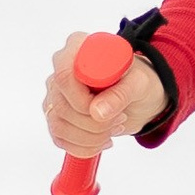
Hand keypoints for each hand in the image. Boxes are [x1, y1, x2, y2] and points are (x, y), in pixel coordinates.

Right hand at [42, 33, 167, 153]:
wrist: (139, 96)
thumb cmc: (138, 81)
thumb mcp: (139, 84)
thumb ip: (121, 94)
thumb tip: (98, 112)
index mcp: (78, 47)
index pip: (63, 75)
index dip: (82, 99)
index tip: (109, 110)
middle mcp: (61, 68)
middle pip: (61, 105)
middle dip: (94, 123)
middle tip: (120, 119)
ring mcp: (55, 93)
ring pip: (59, 125)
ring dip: (92, 136)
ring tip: (115, 127)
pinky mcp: (55, 115)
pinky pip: (60, 138)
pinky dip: (85, 147)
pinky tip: (103, 140)